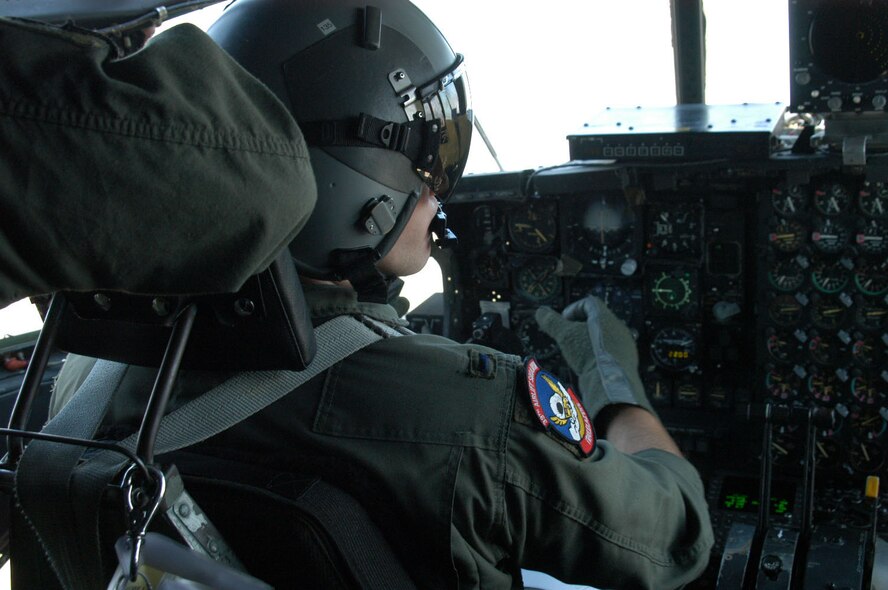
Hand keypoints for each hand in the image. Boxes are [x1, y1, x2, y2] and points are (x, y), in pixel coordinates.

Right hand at [535, 296, 653, 421]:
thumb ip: (552, 322)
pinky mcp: (624, 362)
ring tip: (575, 351)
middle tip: (567, 335)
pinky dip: (596, 354)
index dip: (573, 308)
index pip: (589, 303)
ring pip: (603, 337)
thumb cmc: (589, 355)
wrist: (609, 382)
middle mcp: (617, 328)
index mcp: (605, 317)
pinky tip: (587, 364)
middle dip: (580, 326)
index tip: (563, 319)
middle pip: (597, 320)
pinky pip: (608, 352)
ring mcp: (623, 346)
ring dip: (587, 341)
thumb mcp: (564, 335)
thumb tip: (541, 312)